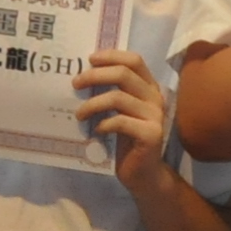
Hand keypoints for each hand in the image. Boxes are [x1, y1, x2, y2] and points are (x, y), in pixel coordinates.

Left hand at [75, 49, 169, 177]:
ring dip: (92, 103)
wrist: (144, 174)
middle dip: (95, 76)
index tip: (90, 59)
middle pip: (123, 74)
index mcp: (150, 88)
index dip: (112, 55)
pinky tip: (96, 131)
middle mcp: (156, 98)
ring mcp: (155, 116)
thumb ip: (113, 93)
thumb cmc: (128, 141)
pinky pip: (120, 122)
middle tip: (75, 83)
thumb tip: (83, 76)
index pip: (134, 60)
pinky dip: (103, 124)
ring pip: (118, 98)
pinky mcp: (151, 134)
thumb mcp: (121, 112)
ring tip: (78, 114)